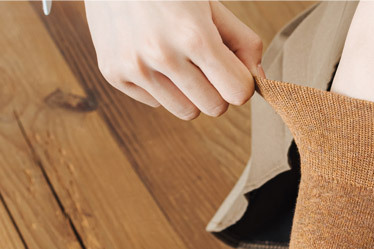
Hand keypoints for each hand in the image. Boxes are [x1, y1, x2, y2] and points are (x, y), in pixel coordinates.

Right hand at [84, 0, 262, 118]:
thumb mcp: (209, 3)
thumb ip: (241, 41)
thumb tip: (259, 80)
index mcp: (194, 35)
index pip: (238, 92)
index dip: (240, 80)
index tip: (232, 67)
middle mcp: (162, 55)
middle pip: (215, 108)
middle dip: (216, 87)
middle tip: (203, 61)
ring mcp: (135, 67)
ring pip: (186, 111)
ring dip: (189, 92)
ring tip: (176, 57)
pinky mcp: (113, 72)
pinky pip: (156, 102)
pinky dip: (159, 84)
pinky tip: (148, 51)